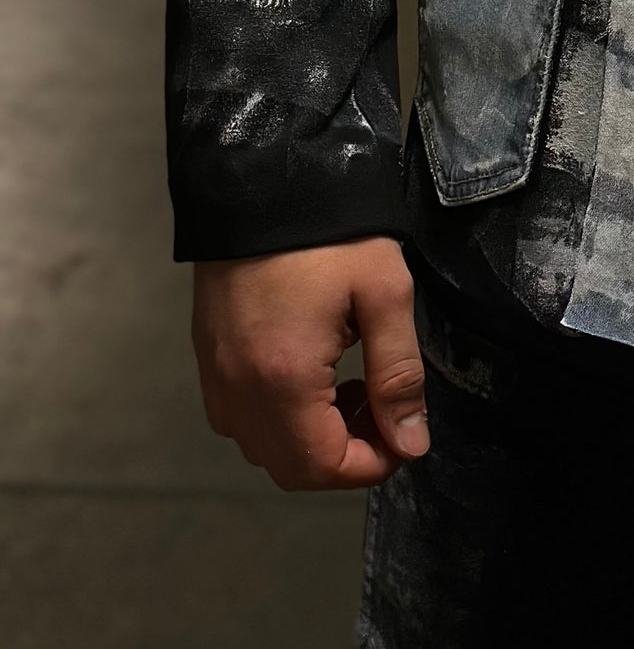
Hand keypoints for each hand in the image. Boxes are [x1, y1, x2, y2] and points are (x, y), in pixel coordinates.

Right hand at [192, 237, 428, 490]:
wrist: (263, 180)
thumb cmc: (331, 234)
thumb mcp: (384, 294)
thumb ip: (398, 375)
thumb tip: (411, 442)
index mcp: (283, 379)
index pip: (324, 467)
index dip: (372, 466)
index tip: (405, 436)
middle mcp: (237, 390)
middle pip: (290, 468)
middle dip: (345, 456)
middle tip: (382, 411)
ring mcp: (215, 375)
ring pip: (262, 447)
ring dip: (311, 439)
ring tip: (354, 388)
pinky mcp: (208, 356)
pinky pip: (239, 417)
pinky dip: (279, 418)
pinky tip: (313, 375)